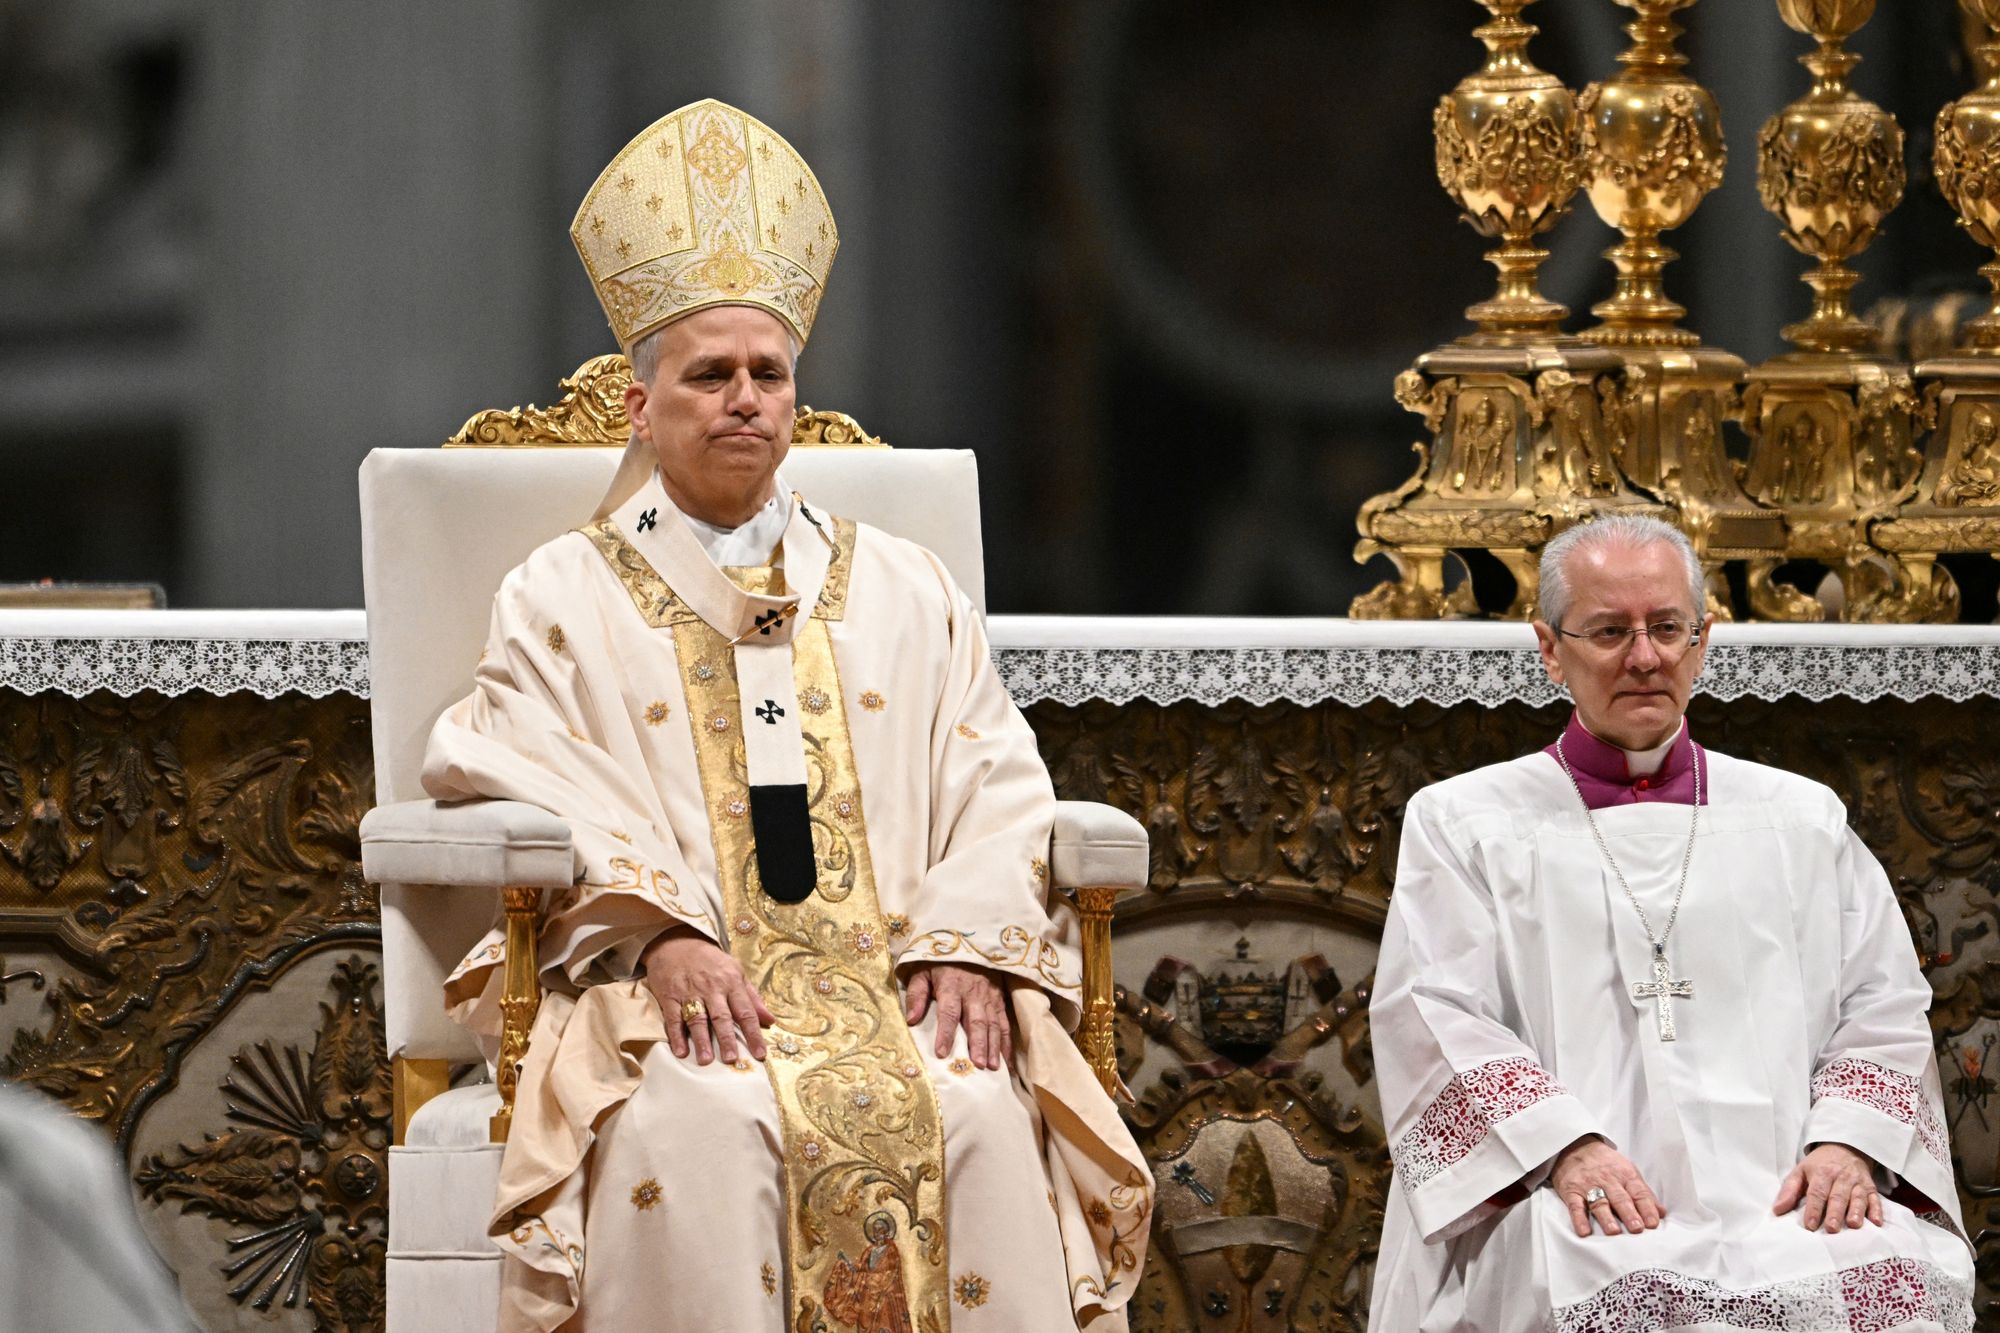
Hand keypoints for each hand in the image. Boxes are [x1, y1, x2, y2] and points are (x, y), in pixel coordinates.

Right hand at [640, 926, 772, 1064]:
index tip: (760, 1054)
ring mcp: (689, 992)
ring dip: (701, 1040)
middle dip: (727, 1039)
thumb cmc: (710, 961)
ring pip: (697, 1019)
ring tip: (706, 1060)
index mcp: (731, 982)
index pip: (746, 1012)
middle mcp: (712, 988)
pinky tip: (680, 1051)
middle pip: (721, 1017)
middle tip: (731, 1059)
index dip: (754, 1034)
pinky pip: (673, 1018)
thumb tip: (771, 1020)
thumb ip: (752, 997)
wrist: (676, 942)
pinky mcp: (669, 996)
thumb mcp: (736, 971)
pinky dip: (676, 1035)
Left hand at [903, 963, 1012, 1069]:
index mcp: (951, 986)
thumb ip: (917, 994)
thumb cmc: (942, 961)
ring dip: (994, 1046)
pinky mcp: (999, 1000)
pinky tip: (1006, 1061)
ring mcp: (989, 997)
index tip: (941, 1053)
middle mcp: (973, 993)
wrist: (970, 940)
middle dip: (978, 1044)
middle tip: (978, 1065)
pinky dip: (1006, 1043)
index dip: (945, 1033)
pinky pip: (1005, 1023)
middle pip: (976, 1021)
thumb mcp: (923, 971)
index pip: (949, 1012)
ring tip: (993, 1067)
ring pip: (994, 1024)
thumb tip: (910, 1020)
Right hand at [1551, 1135, 1664, 1237]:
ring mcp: (1588, 1186)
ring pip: (1599, 1203)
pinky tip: (1584, 1231)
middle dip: (1629, 1213)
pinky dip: (1579, 1219)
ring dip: (1606, 1217)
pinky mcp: (1571, 1191)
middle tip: (1637, 1228)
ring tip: (1614, 1231)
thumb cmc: (1607, 1164)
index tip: (1653, 1223)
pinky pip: (1575, 1206)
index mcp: (1625, 1176)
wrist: (1576, 1146)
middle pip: (1620, 1198)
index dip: (1646, 1208)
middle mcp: (1608, 1180)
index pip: (1638, 1193)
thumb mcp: (1628, 1172)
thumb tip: (1661, 1213)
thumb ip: (1644, 1193)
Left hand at [1774, 1143, 1882, 1232]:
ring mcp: (1857, 1182)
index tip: (1810, 1225)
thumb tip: (1777, 1210)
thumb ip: (1789, 1191)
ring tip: (1853, 1225)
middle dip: (1834, 1213)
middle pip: (1837, 1196)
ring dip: (1856, 1212)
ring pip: (1857, 1197)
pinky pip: (1875, 1198)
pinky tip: (1876, 1222)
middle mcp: (1840, 1177)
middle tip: (1831, 1229)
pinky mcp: (1870, 1186)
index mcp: (1821, 1173)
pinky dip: (1877, 1210)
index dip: (1813, 1209)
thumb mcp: (1800, 1171)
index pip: (1816, 1192)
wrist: (1844, 1147)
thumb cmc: (1819, 1165)